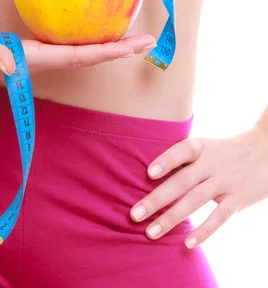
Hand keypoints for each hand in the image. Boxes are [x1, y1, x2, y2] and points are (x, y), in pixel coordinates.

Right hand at [0, 31, 155, 94]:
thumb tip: (10, 63)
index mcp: (31, 61)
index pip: (79, 57)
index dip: (110, 51)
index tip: (138, 46)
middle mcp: (37, 61)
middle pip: (87, 55)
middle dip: (119, 49)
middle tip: (150, 39)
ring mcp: (31, 57)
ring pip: (77, 50)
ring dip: (105, 44)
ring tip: (130, 34)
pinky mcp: (22, 49)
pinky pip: (61, 41)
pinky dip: (82, 35)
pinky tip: (88, 24)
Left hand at [130, 127, 267, 248]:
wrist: (266, 151)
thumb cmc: (225, 152)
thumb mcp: (206, 146)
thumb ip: (184, 158)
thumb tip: (149, 173)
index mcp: (202, 147)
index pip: (182, 151)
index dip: (166, 161)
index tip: (148, 173)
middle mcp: (212, 164)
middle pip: (182, 182)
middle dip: (157, 199)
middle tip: (134, 214)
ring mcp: (225, 182)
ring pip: (195, 201)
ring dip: (171, 218)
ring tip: (151, 233)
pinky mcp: (238, 199)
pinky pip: (219, 217)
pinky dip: (204, 231)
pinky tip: (187, 243)